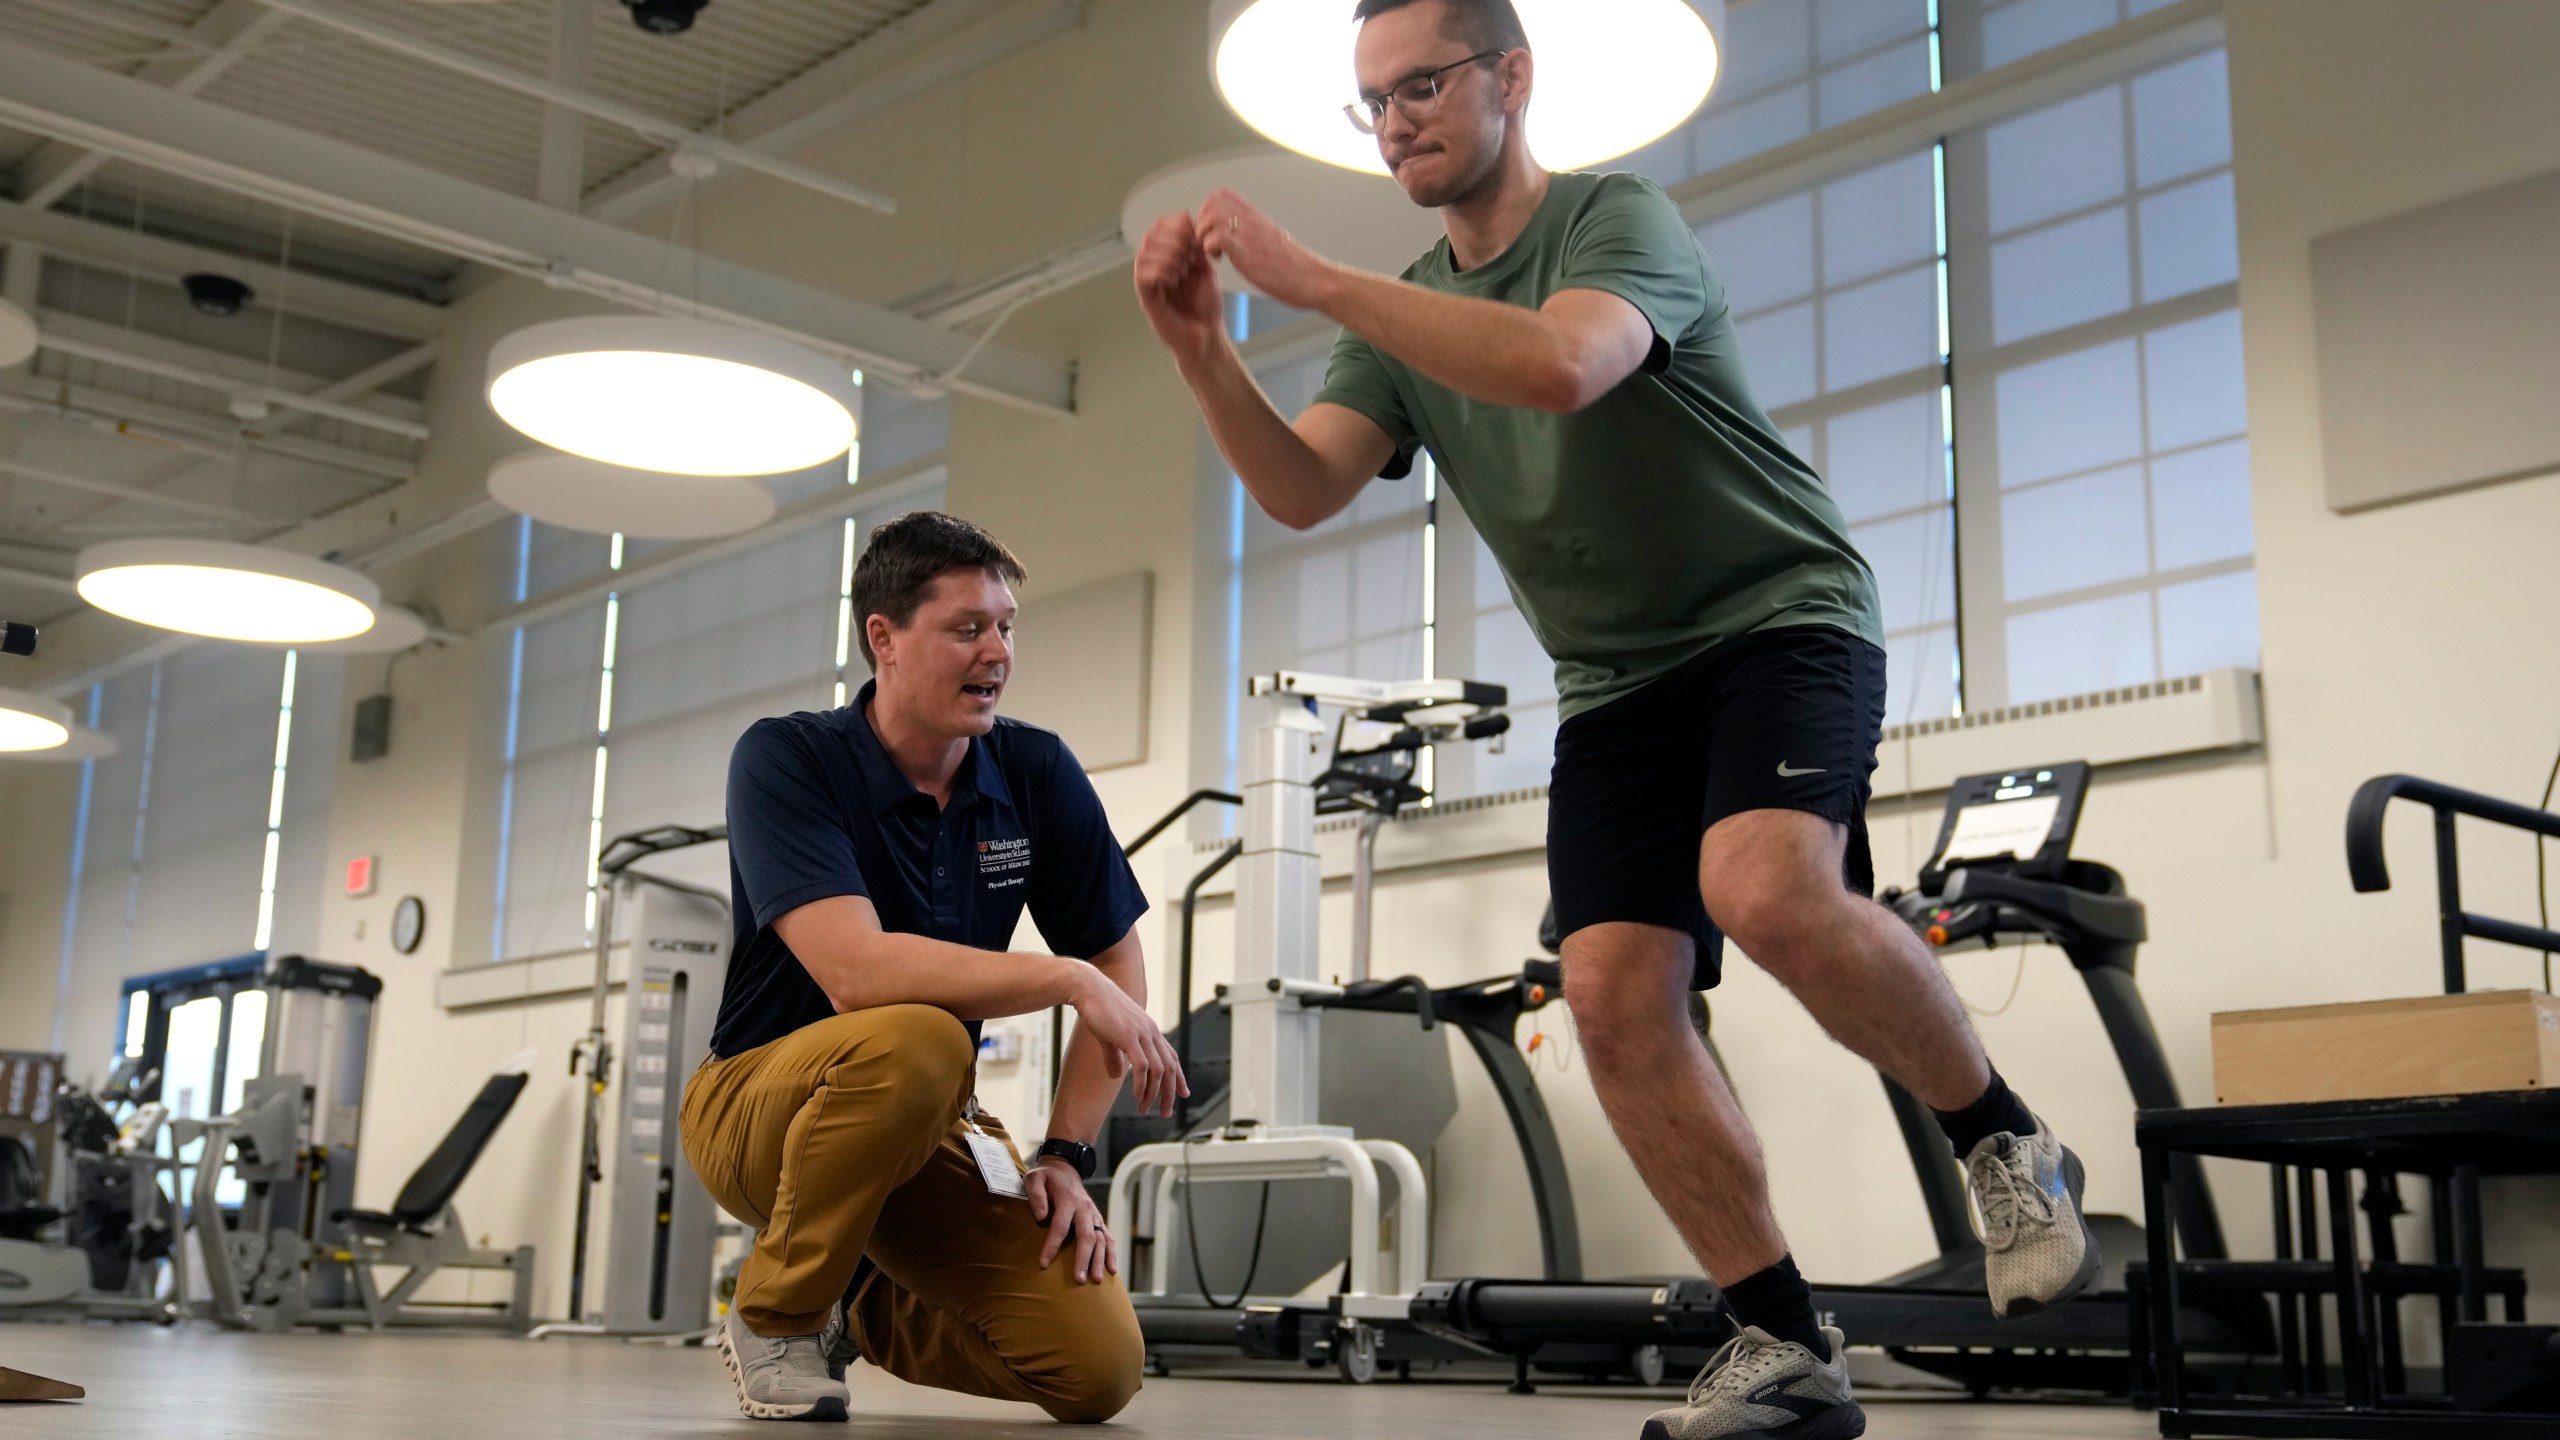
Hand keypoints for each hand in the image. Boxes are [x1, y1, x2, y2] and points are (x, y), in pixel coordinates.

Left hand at [1027, 1157, 1114, 1284]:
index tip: (1043, 1264)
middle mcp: (1085, 1209)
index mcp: (1068, 1200)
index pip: (1060, 1226)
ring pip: (1101, 1239)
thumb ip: (1036, 1196)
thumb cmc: (1046, 1177)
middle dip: (1083, 1259)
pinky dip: (1111, 1254)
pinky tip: (1112, 1271)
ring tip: (1096, 1280)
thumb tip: (1041, 1217)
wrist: (1065, 1168)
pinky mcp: (1098, 1220)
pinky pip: (1108, 1238)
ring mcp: (1094, 1215)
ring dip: (1100, 1260)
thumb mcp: (1034, 1178)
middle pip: (1086, 1236)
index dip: (1052, 1245)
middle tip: (1078, 1280)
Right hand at [1067, 961, 1187, 1118]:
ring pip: (1158, 1070)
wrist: (1088, 989)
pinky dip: (1141, 1085)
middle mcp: (1151, 1032)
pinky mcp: (1128, 1036)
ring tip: (1144, 1109)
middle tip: (1165, 1112)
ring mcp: (1141, 1034)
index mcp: (1150, 1030)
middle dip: (1169, 1093)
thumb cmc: (1098, 1010)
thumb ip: (1115, 1056)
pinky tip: (1136, 1096)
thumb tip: (1117, 1075)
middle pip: (1169, 1068)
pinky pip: (1142, 1066)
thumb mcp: (1109, 1036)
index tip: (1183, 1093)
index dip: (1179, 1076)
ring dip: (1153, 1093)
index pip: (1171, 1057)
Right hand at [1133, 211, 1225, 366]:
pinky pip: (1142, 276)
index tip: (1195, 238)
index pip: (1161, 225)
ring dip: (1168, 255)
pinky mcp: (1146, 298)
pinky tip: (1174, 279)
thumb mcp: (1206, 267)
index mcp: (1168, 255)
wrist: (1207, 335)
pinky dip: (1160, 271)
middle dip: (1174, 239)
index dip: (1177, 225)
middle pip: (1151, 235)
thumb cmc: (1206, 305)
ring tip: (1183, 269)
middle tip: (1190, 255)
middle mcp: (1154, 265)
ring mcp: (1148, 281)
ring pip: (1144, 253)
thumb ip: (1196, 245)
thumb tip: (1186, 218)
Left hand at [1195, 188, 1336, 311]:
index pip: (1222, 194)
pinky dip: (1211, 250)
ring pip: (1210, 217)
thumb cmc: (1294, 267)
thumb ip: (1253, 232)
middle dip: (1203, 222)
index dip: (1208, 209)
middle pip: (1212, 201)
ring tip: (1215, 252)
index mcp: (1255, 216)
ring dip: (1205, 236)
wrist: (1312, 279)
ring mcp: (1248, 233)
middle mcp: (1250, 219)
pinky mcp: (1245, 251)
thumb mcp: (1271, 239)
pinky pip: (1216, 238)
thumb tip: (1242, 235)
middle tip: (1209, 242)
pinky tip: (1222, 260)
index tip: (1212, 229)